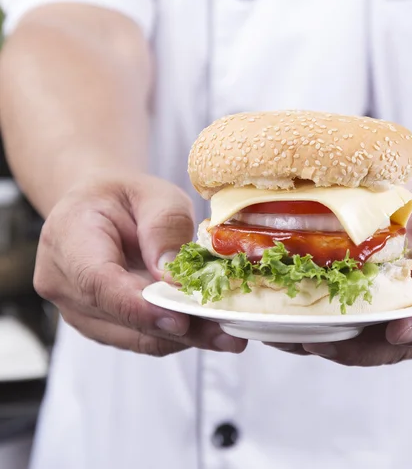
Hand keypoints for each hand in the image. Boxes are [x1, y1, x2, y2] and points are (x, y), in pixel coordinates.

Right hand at [34, 174, 246, 356]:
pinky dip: (175, 337)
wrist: (99, 207)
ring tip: (227, 335)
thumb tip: (175, 279)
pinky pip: (137, 338)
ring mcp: (76, 308)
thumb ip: (163, 229)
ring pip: (131, 336)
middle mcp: (62, 281)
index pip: (98, 282)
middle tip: (227, 332)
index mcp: (69, 236)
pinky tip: (210, 331)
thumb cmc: (126, 196)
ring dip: (182, 339)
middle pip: (119, 317)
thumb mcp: (154, 195)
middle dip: (176, 329)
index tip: (181, 320)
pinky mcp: (99, 324)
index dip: (139, 306)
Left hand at [291, 173, 411, 364]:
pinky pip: (357, 325)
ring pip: (373, 343)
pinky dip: (325, 325)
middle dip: (358, 348)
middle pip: (403, 344)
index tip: (395, 330)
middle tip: (318, 342)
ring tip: (289, 337)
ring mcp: (411, 317)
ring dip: (331, 342)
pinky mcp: (385, 310)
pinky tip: (290, 322)